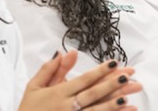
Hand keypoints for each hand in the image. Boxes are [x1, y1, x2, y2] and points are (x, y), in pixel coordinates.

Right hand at [19, 51, 141, 110]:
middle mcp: (67, 106)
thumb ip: (50, 69)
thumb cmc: (28, 109)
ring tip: (129, 97)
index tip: (114, 63)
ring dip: (114, 104)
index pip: (84, 79)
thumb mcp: (34, 86)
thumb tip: (64, 52)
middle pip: (93, 94)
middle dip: (112, 84)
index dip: (100, 71)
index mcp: (58, 93)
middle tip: (129, 76)